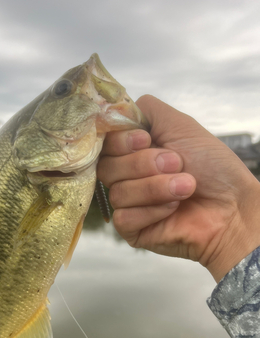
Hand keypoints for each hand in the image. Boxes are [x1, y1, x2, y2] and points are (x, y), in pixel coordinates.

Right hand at [98, 95, 259, 281]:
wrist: (232, 207)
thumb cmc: (213, 168)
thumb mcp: (180, 126)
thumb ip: (146, 110)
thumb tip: (118, 107)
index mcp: (133, 152)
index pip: (104, 144)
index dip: (120, 142)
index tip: (146, 140)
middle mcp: (127, 177)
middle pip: (107, 168)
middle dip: (143, 164)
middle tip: (177, 163)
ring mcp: (128, 205)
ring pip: (117, 193)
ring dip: (155, 188)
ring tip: (186, 186)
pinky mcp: (131, 230)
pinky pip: (123, 218)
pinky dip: (151, 211)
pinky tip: (173, 209)